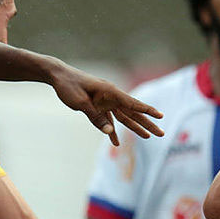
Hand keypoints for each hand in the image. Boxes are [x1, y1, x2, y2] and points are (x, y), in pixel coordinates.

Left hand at [47, 62, 162, 144]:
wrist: (58, 76)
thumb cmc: (69, 86)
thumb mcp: (81, 102)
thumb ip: (96, 117)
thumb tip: (109, 133)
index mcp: (110, 92)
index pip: (132, 103)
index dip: (147, 110)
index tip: (161, 116)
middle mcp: (110, 96)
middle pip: (132, 112)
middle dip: (147, 123)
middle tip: (161, 133)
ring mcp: (105, 101)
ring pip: (123, 117)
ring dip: (135, 127)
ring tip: (147, 137)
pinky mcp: (97, 106)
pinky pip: (108, 120)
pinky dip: (111, 131)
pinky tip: (115, 142)